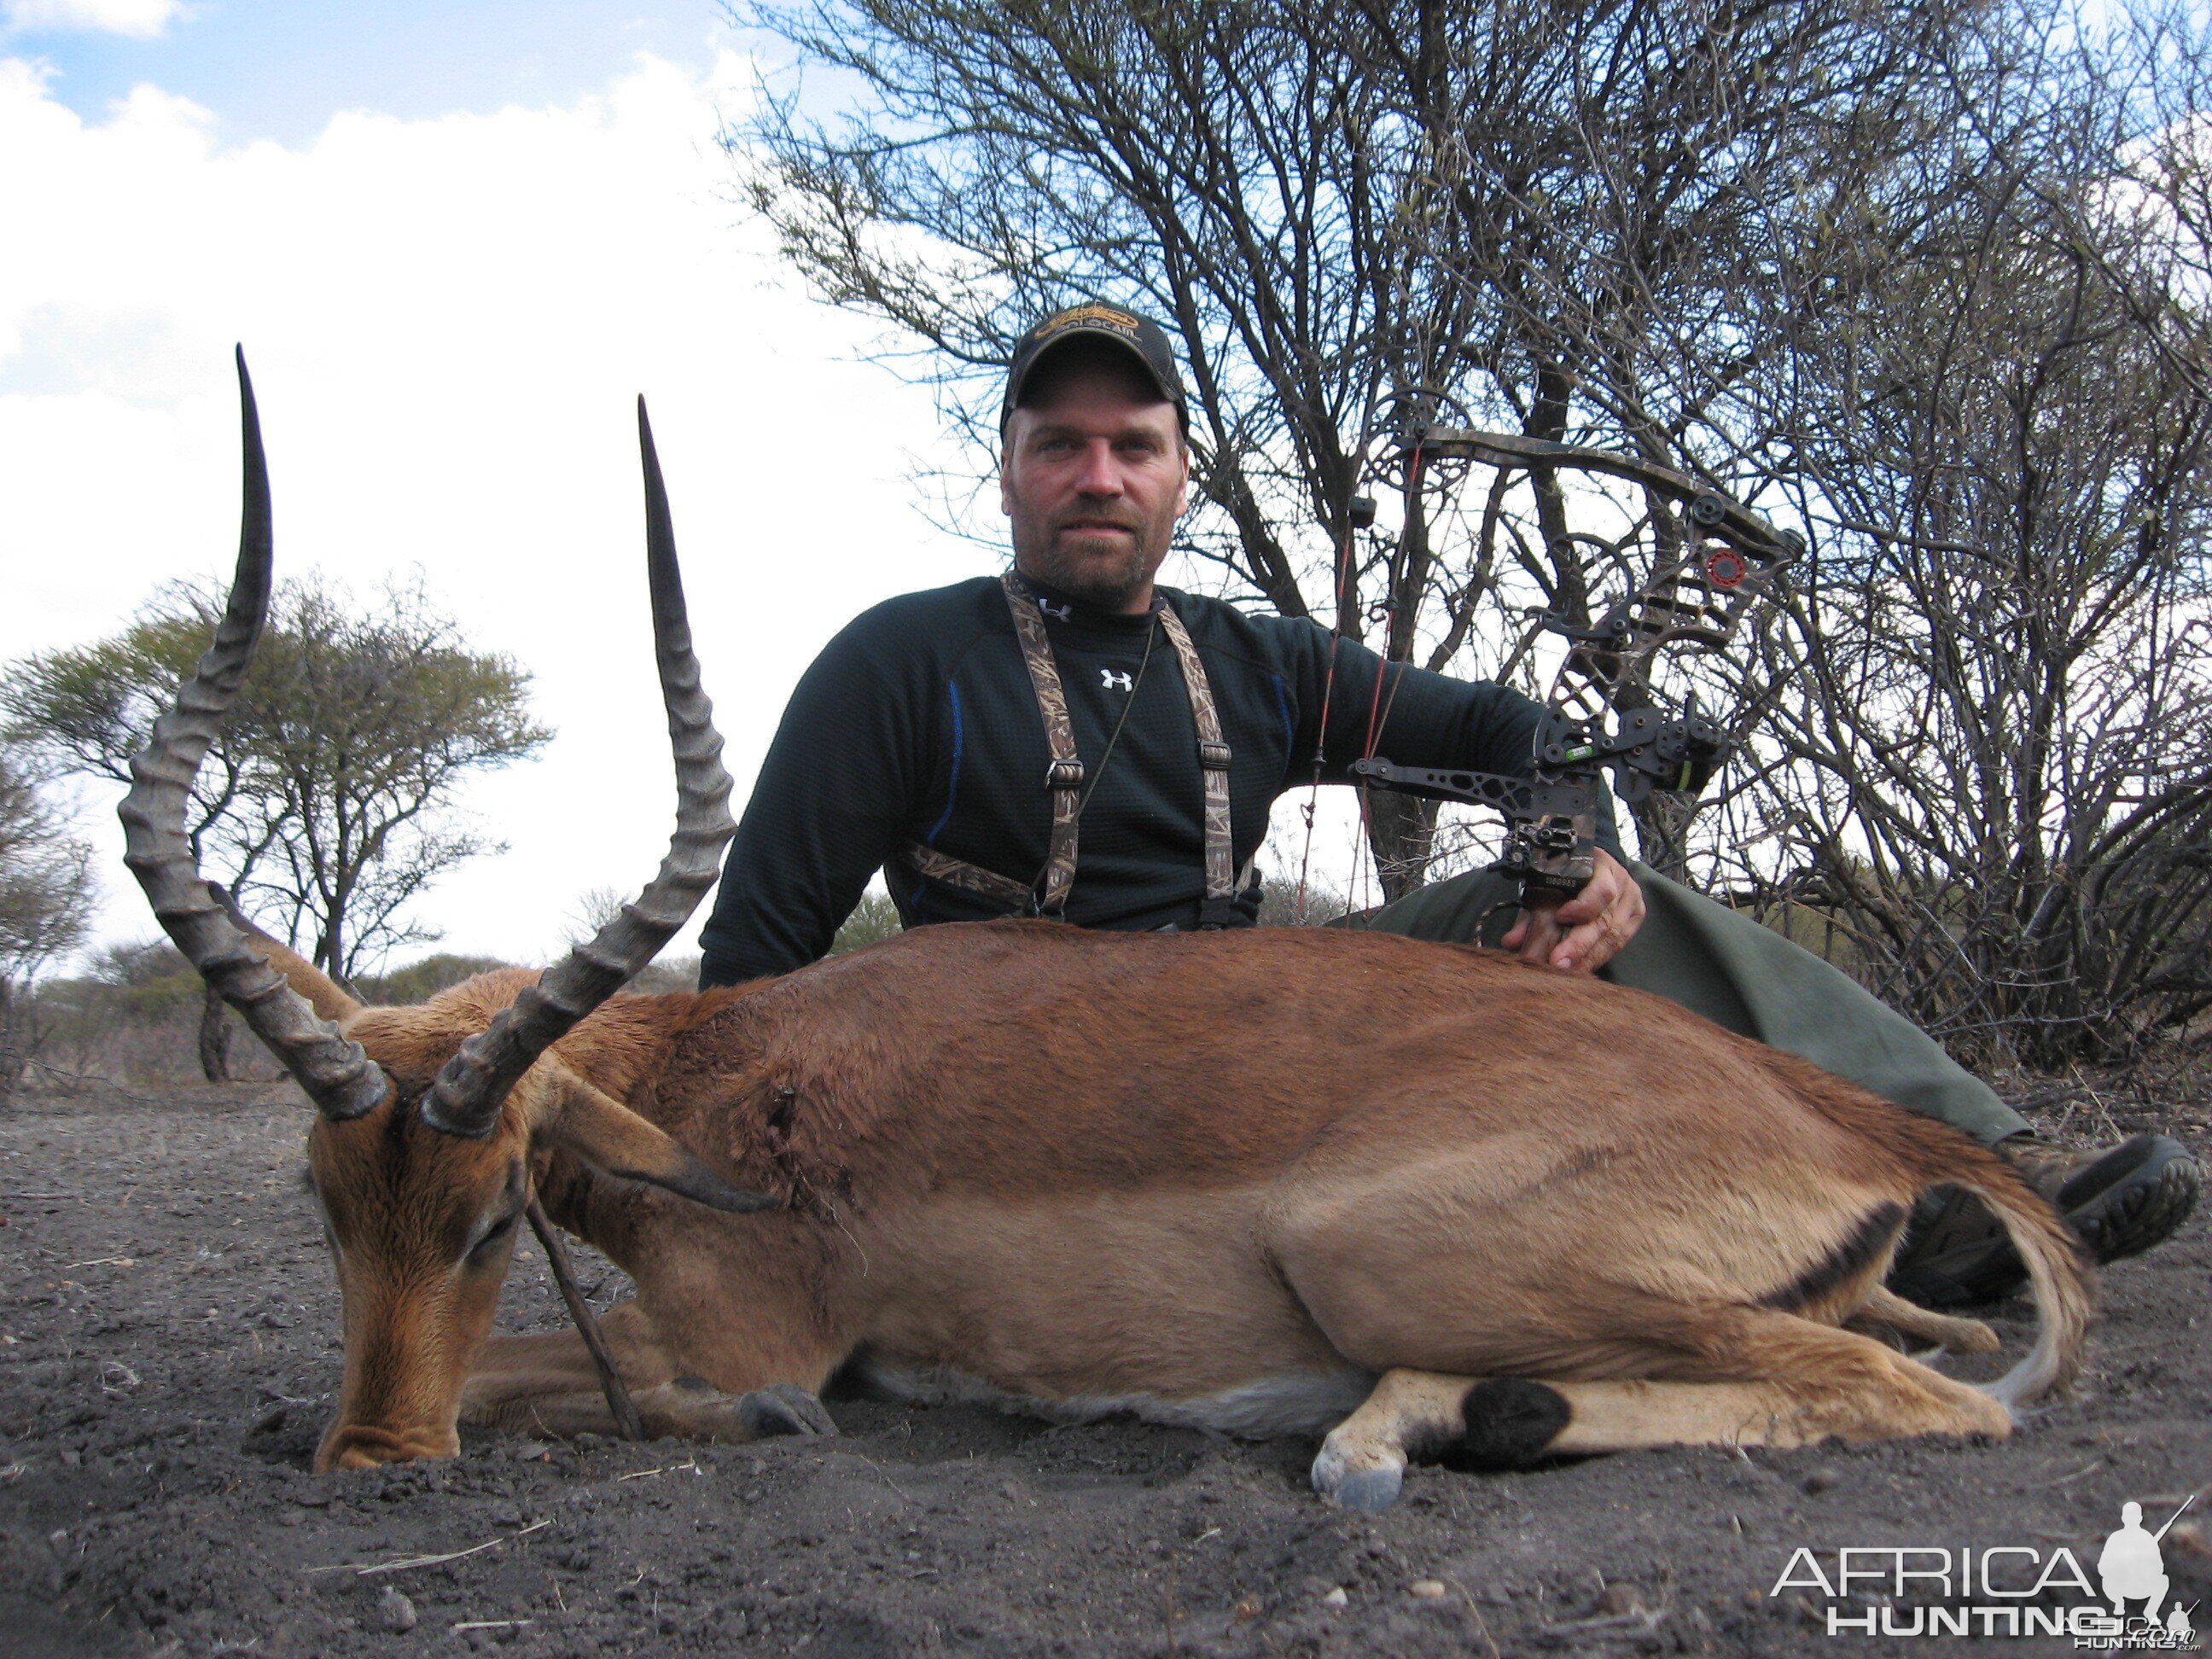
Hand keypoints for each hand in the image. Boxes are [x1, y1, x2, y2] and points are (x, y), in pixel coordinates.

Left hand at [1500, 847, 1643, 974]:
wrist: (1598, 864)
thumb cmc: (1570, 873)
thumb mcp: (1550, 883)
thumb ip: (1531, 911)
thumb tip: (1511, 942)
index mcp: (1601, 867)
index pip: (1601, 890)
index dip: (1583, 907)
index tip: (1561, 917)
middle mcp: (1622, 884)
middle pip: (1605, 920)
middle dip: (1580, 945)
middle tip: (1558, 963)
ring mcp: (1632, 902)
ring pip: (1614, 936)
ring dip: (1588, 958)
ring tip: (1568, 973)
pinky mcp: (1636, 917)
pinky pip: (1619, 943)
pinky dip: (1598, 957)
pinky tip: (1582, 969)